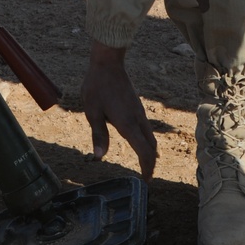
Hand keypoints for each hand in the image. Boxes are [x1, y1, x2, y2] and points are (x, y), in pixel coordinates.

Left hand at [81, 42, 156, 180]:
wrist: (108, 64)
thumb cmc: (97, 87)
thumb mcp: (92, 112)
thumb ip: (98, 135)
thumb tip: (99, 156)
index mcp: (127, 124)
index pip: (144, 151)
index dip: (147, 168)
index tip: (146, 181)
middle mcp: (137, 119)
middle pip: (151, 147)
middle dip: (151, 163)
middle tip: (147, 177)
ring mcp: (139, 112)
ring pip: (151, 137)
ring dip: (150, 152)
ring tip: (146, 163)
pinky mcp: (137, 106)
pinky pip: (147, 128)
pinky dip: (147, 141)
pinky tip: (140, 142)